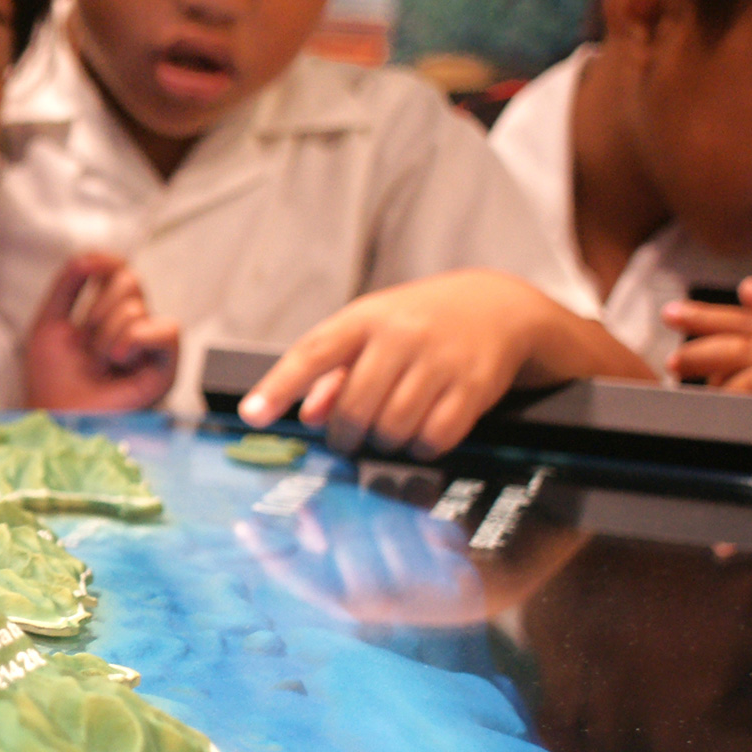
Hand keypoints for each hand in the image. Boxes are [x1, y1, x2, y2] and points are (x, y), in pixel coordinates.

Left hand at [21, 251, 177, 411]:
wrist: (57, 419)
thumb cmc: (53, 379)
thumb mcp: (51, 321)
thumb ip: (70, 282)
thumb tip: (101, 256)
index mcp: (109, 313)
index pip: (117, 270)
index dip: (101, 269)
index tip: (85, 282)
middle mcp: (135, 326)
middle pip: (129, 281)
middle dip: (97, 312)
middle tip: (87, 347)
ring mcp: (152, 346)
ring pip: (136, 307)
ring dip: (105, 337)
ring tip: (99, 365)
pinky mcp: (167, 366)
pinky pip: (166, 329)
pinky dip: (134, 340)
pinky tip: (119, 361)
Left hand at [237, 272, 649, 457]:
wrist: (498, 305)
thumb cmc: (420, 322)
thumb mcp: (373, 331)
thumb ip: (334, 372)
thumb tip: (307, 416)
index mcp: (366, 317)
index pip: (313, 352)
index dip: (279, 386)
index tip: (252, 415)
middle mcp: (401, 334)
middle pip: (355, 405)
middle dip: (345, 433)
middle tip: (347, 438)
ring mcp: (440, 359)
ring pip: (393, 425)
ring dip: (384, 441)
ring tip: (387, 431)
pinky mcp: (474, 385)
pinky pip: (435, 436)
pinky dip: (422, 447)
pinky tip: (421, 436)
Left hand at [663, 278, 751, 406]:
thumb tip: (748, 287)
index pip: (749, 318)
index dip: (708, 316)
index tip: (674, 314)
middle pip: (742, 340)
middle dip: (700, 345)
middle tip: (672, 358)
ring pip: (746, 367)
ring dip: (712, 374)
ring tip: (683, 380)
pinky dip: (738, 398)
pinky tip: (715, 401)